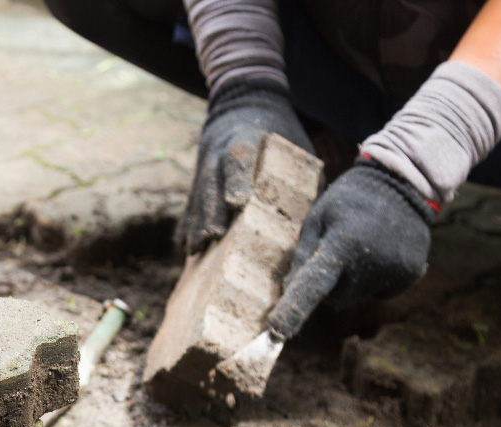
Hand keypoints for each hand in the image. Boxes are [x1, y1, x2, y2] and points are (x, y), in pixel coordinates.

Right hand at [177, 79, 313, 253]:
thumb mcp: (294, 145)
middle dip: (211, 209)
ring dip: (195, 223)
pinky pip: (190, 203)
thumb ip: (302, 176)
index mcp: (246, 137)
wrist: (243, 103)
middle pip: (211, 182)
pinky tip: (184, 246)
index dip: (237, 180)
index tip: (237, 204)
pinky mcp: (197, 179)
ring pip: (197, 195)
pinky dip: (186, 225)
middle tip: (212, 235)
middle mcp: (218, 151)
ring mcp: (204, 165)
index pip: (239, 157)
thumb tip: (315, 217)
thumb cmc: (278, 131)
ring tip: (195, 249)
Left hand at [268, 157, 435, 339]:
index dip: (293, 310)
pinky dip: (375, 280)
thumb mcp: (318, 218)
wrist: (403, 182)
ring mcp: (393, 271)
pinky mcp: (409, 277)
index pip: (312, 285)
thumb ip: (303, 255)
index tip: (276, 332)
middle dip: (330, 283)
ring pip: (357, 296)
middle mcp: (370, 263)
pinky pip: (379, 293)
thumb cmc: (348, 201)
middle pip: (335, 298)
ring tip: (364, 244)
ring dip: (353, 280)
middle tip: (339, 249)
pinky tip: (381, 252)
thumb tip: (289, 291)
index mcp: (341, 244)